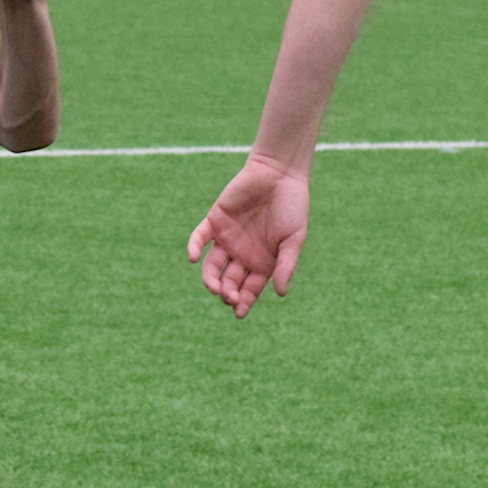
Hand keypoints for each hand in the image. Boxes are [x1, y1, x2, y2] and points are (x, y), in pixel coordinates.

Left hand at [188, 154, 309, 316]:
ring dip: (210, 279)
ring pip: (212, 266)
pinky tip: (194, 259)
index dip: (243, 303)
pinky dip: (194, 248)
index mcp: (262, 263)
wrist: (279, 174)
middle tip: (229, 297)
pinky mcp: (215, 221)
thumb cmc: (292, 207)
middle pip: (229, 282)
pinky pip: (200, 238)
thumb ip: (286, 265)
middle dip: (228, 293)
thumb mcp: (293, 239)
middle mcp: (242, 255)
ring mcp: (227, 239)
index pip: (249, 290)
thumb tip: (280, 293)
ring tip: (214, 288)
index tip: (238, 313)